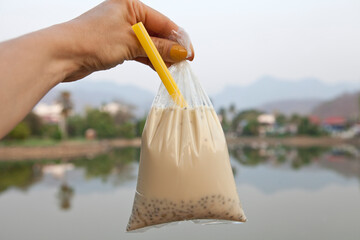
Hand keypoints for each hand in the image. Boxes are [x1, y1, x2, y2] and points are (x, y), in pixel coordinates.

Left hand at [60, 0, 194, 81]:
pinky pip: (139, 52)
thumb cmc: (94, 40)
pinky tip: (160, 69)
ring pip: (149, 45)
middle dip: (171, 49)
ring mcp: (121, 31)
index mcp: (132, 6)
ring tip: (174, 69)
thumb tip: (183, 52)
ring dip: (161, 57)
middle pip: (157, 34)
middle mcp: (127, 16)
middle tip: (184, 64)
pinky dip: (149, 60)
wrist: (62, 54)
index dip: (179, 39)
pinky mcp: (116, 46)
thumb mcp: (132, 43)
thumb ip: (159, 48)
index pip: (163, 23)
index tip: (191, 54)